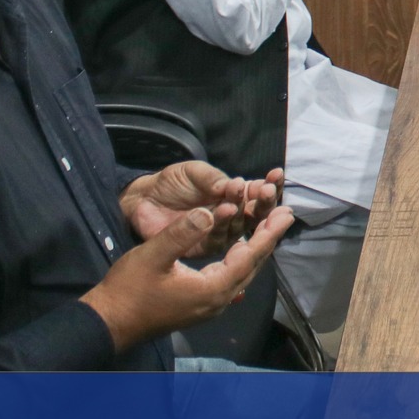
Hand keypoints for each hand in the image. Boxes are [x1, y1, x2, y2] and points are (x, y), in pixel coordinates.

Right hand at [80, 202, 293, 351]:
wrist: (110, 322)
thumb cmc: (129, 289)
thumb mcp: (152, 255)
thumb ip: (182, 233)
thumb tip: (209, 212)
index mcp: (212, 288)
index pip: (250, 257)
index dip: (269, 234)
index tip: (287, 214)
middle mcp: (218, 300)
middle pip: (252, 266)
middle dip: (268, 239)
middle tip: (285, 215)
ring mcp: (210, 305)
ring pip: (242, 273)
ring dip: (255, 249)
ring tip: (267, 227)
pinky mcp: (200, 305)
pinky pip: (230, 279)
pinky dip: (240, 260)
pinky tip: (240, 249)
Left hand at [120, 160, 284, 252]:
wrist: (142, 199)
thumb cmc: (172, 182)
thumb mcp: (194, 171)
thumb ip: (213, 178)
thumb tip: (235, 185)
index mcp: (234, 196)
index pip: (258, 194)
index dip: (269, 186)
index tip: (276, 175)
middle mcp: (231, 216)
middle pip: (256, 213)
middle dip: (263, 201)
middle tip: (266, 190)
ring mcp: (218, 233)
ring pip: (239, 226)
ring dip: (242, 211)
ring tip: (239, 196)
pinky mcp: (202, 247)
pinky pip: (217, 239)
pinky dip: (221, 224)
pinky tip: (224, 210)